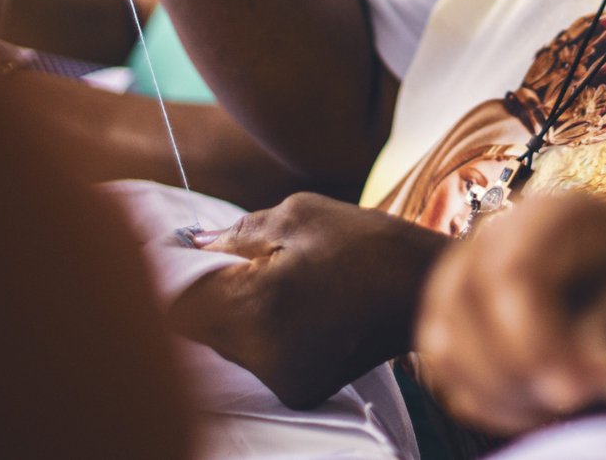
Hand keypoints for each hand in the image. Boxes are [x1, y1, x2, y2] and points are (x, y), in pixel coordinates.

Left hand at [169, 192, 448, 409]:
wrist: (430, 289)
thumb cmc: (368, 242)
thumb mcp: (300, 214)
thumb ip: (236, 233)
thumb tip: (190, 246)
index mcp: (257, 306)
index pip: (177, 304)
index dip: (175, 276)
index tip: (184, 254)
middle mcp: (262, 357)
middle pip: (198, 329)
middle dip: (208, 294)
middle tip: (246, 262)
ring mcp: (281, 381)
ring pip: (226, 346)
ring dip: (235, 314)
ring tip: (280, 283)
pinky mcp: (299, 390)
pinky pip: (257, 359)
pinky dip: (263, 334)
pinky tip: (296, 308)